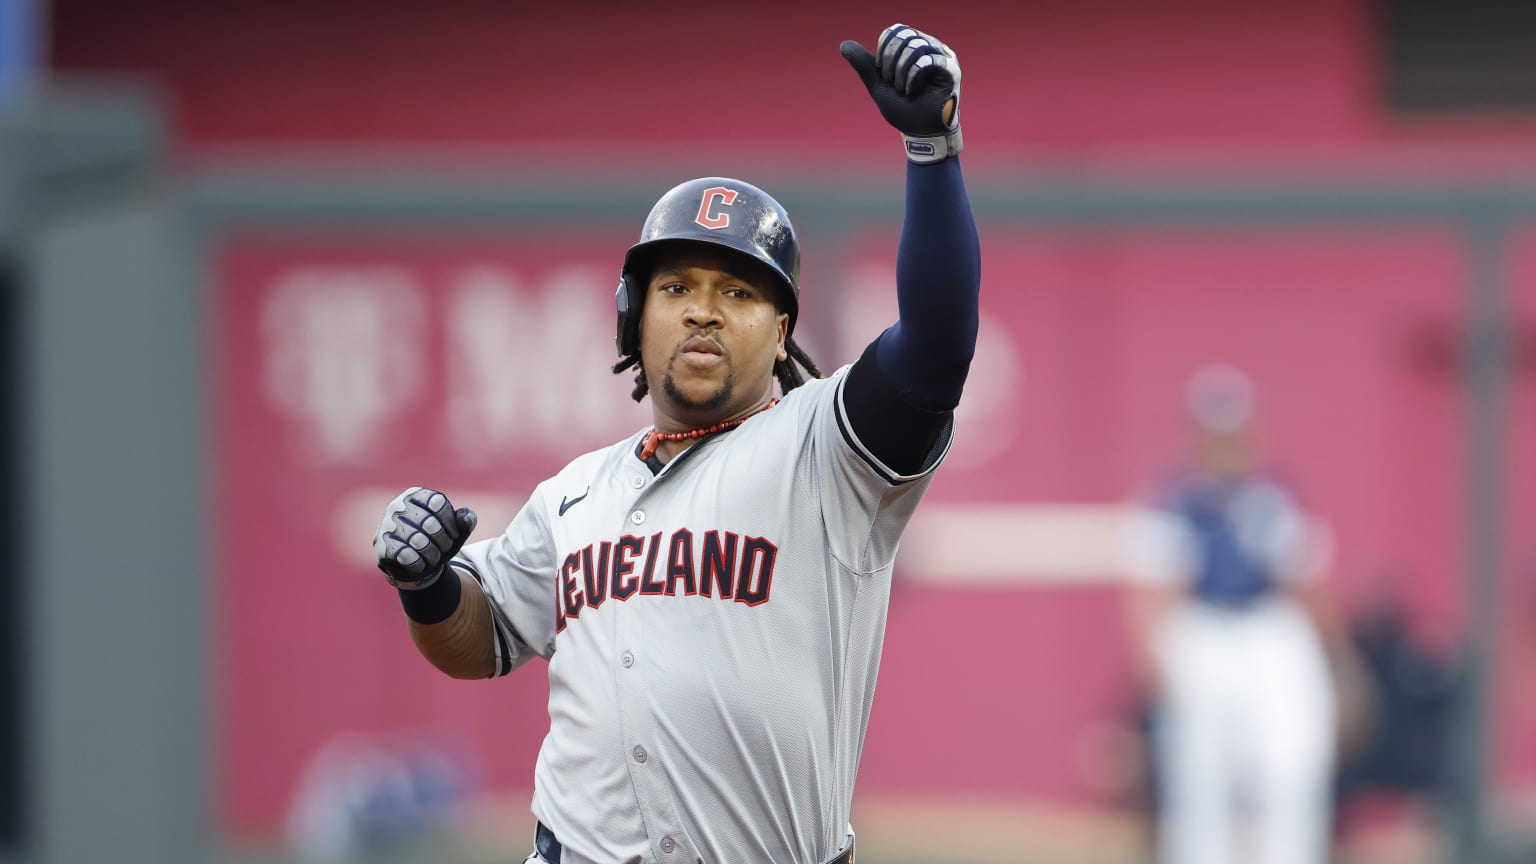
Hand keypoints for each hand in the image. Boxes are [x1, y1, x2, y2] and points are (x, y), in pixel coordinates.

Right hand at [374, 487, 477, 589]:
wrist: (416, 564)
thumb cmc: (437, 540)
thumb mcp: (456, 530)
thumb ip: (467, 519)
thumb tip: (466, 518)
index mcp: (417, 495)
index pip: (439, 504)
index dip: (451, 524)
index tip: (452, 534)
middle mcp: (398, 505)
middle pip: (430, 524)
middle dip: (444, 541)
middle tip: (444, 548)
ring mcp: (387, 524)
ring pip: (418, 541)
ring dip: (433, 554)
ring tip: (434, 557)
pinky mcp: (381, 545)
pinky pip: (405, 555)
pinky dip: (418, 563)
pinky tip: (419, 564)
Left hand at [841, 23, 962, 162]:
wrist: (920, 133)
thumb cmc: (904, 111)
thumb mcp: (878, 85)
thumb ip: (864, 65)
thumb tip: (844, 44)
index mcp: (914, 48)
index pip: (895, 31)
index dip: (884, 51)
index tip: (883, 74)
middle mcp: (930, 48)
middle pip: (904, 36)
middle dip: (891, 62)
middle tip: (892, 83)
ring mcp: (942, 57)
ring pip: (915, 46)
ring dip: (901, 72)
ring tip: (903, 90)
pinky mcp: (951, 69)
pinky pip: (926, 60)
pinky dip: (912, 77)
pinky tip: (912, 90)